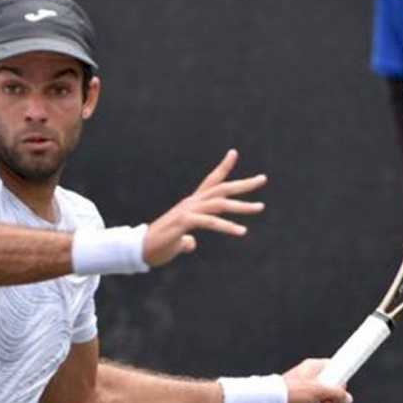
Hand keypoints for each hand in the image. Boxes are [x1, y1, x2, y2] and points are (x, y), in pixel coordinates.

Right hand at [143, 149, 265, 266]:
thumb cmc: (158, 246)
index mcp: (191, 205)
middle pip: (220, 188)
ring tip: (260, 208)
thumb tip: (190, 243)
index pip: (209, 182)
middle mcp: (190, 203)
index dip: (223, 168)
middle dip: (243, 183)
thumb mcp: (177, 241)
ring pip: (219, 203)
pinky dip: (227, 226)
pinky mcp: (184, 222)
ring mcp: (187, 211)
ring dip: (242, 206)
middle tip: (263, 179)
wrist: (139, 250)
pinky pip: (210, 222)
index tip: (234, 153)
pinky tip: (242, 232)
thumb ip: (186, 240)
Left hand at [282, 358, 352, 402]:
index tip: (341, 390)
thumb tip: (348, 398)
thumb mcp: (318, 390)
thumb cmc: (292, 391)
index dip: (339, 382)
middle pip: (329, 396)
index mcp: (313, 370)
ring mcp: (303, 399)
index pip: (333, 371)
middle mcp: (309, 383)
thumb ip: (336, 393)